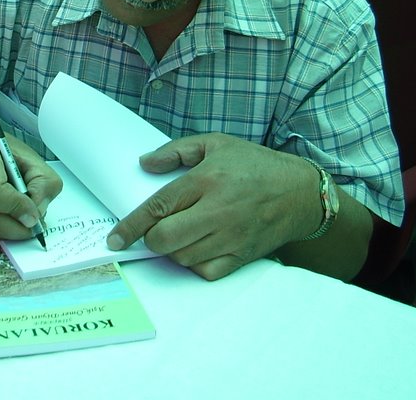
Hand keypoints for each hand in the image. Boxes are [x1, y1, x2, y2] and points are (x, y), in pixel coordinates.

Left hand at [107, 133, 319, 280]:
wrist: (300, 193)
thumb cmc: (255, 164)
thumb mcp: (216, 143)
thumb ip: (176, 150)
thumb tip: (145, 164)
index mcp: (207, 180)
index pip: (159, 207)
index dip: (131, 226)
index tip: (115, 238)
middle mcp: (217, 211)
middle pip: (165, 239)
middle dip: (151, 238)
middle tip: (156, 229)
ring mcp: (231, 237)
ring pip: (182, 257)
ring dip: (172, 250)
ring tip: (182, 232)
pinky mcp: (243, 256)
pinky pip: (206, 272)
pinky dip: (194, 265)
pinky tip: (197, 248)